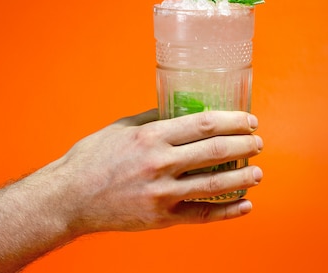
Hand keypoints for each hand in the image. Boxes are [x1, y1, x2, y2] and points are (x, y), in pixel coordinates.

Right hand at [52, 109, 263, 233]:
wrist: (69, 199)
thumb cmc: (91, 159)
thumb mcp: (121, 128)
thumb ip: (153, 119)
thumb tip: (180, 110)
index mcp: (151, 136)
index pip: (204, 124)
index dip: (233, 121)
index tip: (249, 120)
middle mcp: (159, 163)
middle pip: (215, 152)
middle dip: (244, 146)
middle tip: (258, 143)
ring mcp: (161, 193)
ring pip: (214, 185)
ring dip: (242, 177)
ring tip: (258, 172)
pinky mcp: (161, 217)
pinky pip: (201, 216)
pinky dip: (227, 212)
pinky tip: (245, 205)